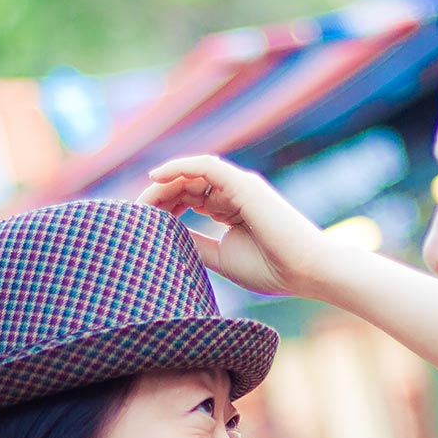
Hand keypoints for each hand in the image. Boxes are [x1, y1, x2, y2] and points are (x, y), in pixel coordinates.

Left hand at [138, 155, 329, 299]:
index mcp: (230, 209)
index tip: (139, 223)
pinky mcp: (243, 184)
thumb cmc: (271, 269)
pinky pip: (204, 166)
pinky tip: (155, 178)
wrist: (306, 271)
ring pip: (191, 173)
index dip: (162, 206)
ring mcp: (239, 186)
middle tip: (131, 213)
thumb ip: (195, 245)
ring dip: (162, 184)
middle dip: (157, 196)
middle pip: (185, 184)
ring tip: (139, 201)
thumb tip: (163, 240)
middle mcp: (233, 193)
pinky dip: (179, 167)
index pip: (188, 197)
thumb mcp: (221, 257)